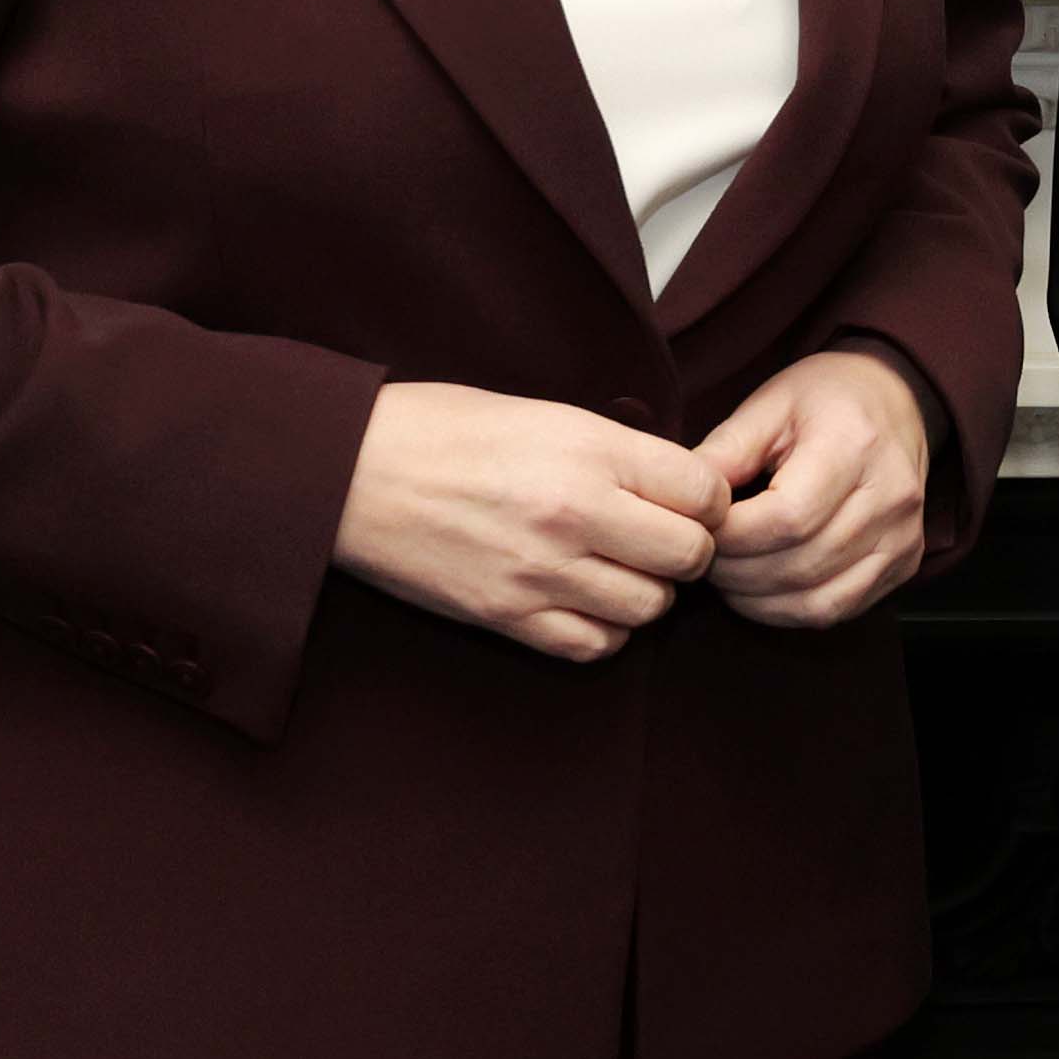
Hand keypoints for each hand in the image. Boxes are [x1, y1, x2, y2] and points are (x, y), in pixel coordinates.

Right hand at [334, 381, 726, 661]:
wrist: (349, 471)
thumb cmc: (444, 429)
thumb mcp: (545, 413)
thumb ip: (617, 452)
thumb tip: (680, 486)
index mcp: (589, 450)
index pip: (705, 492)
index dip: (708, 499)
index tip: (688, 501)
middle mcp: (575, 513)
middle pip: (690, 556)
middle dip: (688, 550)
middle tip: (659, 538)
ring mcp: (541, 572)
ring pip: (650, 608)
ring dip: (646, 592)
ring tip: (618, 568)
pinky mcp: (507, 616)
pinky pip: (594, 645)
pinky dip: (604, 629)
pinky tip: (584, 600)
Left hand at [699, 349, 933, 628]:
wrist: (895, 401)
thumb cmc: (826, 399)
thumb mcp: (769, 405)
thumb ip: (725, 452)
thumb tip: (680, 501)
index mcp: (854, 446)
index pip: (786, 519)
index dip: (732, 538)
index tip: (699, 530)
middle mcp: (890, 497)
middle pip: (799, 565)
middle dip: (736, 573)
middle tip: (701, 558)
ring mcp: (903, 536)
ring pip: (818, 600)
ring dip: (757, 600)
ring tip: (726, 576)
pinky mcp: (906, 563)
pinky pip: (839, 610)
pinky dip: (789, 610)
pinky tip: (761, 591)